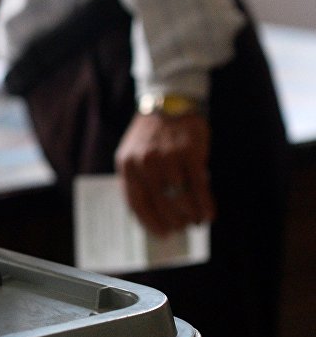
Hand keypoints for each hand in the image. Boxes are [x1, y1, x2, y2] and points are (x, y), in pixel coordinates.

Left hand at [115, 113, 214, 236]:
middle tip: (181, 228)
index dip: (150, 222)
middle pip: (160, 203)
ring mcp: (168, 157)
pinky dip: (205, 204)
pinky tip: (208, 214)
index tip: (161, 233)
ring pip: (180, 197)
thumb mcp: (134, 155)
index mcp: (127, 165)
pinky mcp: (190, 152)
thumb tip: (153, 216)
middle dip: (173, 221)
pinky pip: (198, 186)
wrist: (170, 103)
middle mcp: (145, 162)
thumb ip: (138, 180)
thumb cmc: (151, 136)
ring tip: (195, 222)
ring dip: (190, 215)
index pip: (136, 203)